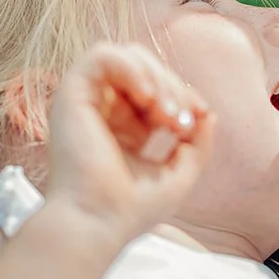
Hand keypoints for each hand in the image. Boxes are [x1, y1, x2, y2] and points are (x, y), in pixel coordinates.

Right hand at [45, 43, 212, 245]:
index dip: (180, 94)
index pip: (154, 88)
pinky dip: (131, 67)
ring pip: (125, 57)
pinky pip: (102, 55)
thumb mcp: (179, 173)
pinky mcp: (69, 94)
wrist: (98, 224)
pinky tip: (147, 97)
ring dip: (155, 77)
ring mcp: (83, 101)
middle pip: (144, 68)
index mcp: (120, 127)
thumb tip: (208, 113)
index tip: (195, 120)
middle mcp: (99, 111)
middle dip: (172, 87)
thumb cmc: (132, 208)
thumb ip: (197, 143)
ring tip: (165, 111)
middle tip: (180, 119)